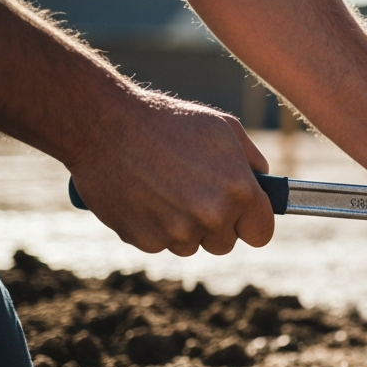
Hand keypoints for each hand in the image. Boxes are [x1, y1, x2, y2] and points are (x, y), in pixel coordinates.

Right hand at [69, 94, 273, 256]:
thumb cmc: (167, 121)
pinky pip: (159, 243)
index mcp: (239, 192)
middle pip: (225, 243)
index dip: (251, 223)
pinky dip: (153, 226)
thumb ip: (252, 161)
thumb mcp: (223, 129)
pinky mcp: (144, 240)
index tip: (242, 216)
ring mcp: (176, 233)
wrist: (102, 124)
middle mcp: (212, 218)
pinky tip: (143, 195)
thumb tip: (264, 183)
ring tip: (165, 189)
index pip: (261, 233)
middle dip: (215, 224)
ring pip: (191, 245)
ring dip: (183, 227)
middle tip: (195, 193)